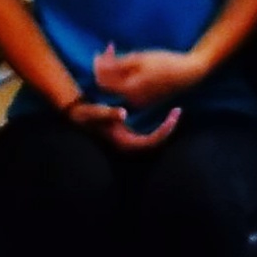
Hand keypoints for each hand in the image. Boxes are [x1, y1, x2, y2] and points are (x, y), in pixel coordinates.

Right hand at [60, 90, 180, 150]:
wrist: (78, 117)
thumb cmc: (87, 115)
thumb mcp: (96, 112)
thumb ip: (108, 113)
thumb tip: (122, 113)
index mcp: (124, 142)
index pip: (152, 141)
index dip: (164, 130)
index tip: (172, 116)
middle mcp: (129, 144)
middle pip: (156, 141)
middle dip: (168, 127)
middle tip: (178, 111)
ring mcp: (130, 140)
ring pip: (154, 138)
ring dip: (165, 127)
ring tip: (175, 111)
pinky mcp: (130, 135)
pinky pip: (150, 134)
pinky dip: (158, 126)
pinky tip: (164, 114)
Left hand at [91, 45, 205, 103]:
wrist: (188, 73)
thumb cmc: (164, 62)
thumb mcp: (139, 58)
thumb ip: (117, 63)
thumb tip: (98, 64)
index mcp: (128, 89)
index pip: (103, 81)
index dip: (98, 66)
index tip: (100, 52)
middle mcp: (131, 99)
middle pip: (109, 84)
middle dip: (106, 67)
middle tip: (110, 49)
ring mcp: (138, 101)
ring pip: (118, 86)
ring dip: (114, 71)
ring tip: (117, 54)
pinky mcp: (144, 99)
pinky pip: (128, 89)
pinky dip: (124, 77)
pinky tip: (128, 65)